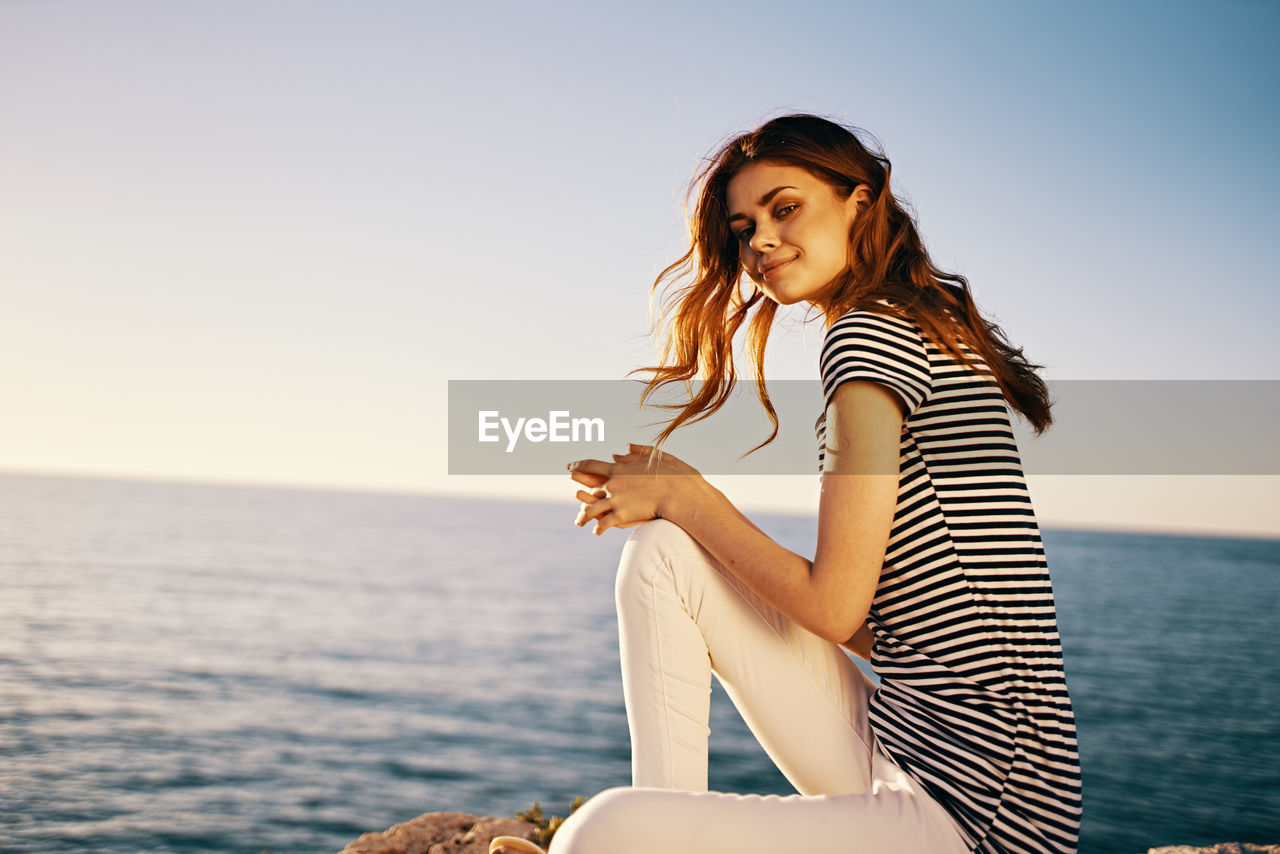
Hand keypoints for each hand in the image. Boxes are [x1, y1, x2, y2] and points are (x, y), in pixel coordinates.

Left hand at [568, 442, 701, 534]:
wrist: (678, 493)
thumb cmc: (671, 474)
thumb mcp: (654, 457)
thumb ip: (634, 452)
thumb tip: (618, 452)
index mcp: (618, 469)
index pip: (591, 465)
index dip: (578, 466)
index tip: (570, 468)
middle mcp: (612, 485)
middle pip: (589, 489)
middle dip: (581, 493)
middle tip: (576, 494)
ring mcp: (615, 501)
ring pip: (591, 509)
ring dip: (583, 516)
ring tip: (579, 522)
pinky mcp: (621, 516)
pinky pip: (604, 523)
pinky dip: (598, 528)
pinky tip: (596, 532)